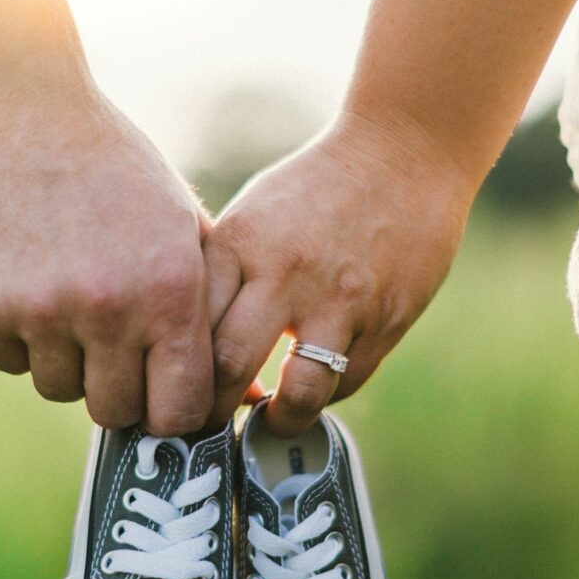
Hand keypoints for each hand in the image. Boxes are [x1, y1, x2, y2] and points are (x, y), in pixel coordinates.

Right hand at [0, 90, 214, 435]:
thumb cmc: (116, 173)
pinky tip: (26, 279)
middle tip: (110, 343)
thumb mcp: (183, 228)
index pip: (179, 411)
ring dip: (64, 358)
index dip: (170, 412)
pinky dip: (16, 336)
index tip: (160, 396)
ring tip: (67, 294)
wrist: (19, 112)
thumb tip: (246, 399)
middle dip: (116, 388)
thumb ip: (214, 313)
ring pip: (58, 387)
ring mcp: (38, 311)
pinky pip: (7, 361)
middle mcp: (107, 308)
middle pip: (114, 411)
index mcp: (169, 292)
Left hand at [204, 114, 475, 434]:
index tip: (173, 393)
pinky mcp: (386, 319)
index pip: (189, 328)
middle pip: (229, 368)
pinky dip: (324, 395)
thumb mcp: (253, 217)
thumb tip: (182, 346)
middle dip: (212, 412)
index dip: (174, 374)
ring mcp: (341, 300)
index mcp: (240, 244)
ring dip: (279, 420)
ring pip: (298, 392)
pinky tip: (312, 387)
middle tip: (211, 425)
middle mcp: (286, 273)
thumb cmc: (315, 188)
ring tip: (270, 420)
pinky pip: (346, 381)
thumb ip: (222, 276)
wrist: (405, 153)